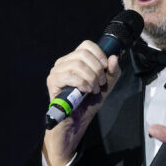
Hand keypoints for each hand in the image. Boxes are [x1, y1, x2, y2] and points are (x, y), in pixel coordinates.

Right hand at [43, 41, 120, 165]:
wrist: (77, 121)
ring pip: (77, 64)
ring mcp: (56, 71)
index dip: (99, 55)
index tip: (105, 68)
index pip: (86, 45)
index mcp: (74, 59)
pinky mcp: (52, 82)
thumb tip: (113, 58)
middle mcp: (63, 62)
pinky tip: (86, 91)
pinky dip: (82, 83)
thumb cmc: (88, 102)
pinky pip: (69, 75)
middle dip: (97, 69)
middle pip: (83, 54)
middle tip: (100, 84)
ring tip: (93, 89)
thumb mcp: (105, 85)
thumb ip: (112, 72)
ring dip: (91, 78)